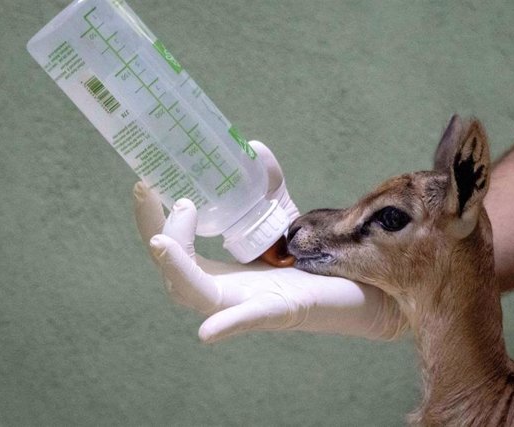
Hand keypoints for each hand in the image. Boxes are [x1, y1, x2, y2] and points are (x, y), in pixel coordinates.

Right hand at [133, 141, 407, 342]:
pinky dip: (228, 325)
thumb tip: (252, 147)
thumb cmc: (321, 262)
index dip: (152, 218)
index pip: (174, 248)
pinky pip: (250, 321)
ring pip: (196, 294)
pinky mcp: (282, 312)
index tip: (146, 182)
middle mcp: (230, 291)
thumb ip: (267, 190)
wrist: (366, 292)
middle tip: (146, 189)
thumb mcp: (284, 223)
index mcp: (225, 273)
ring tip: (164, 238)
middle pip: (173, 270)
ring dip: (176, 265)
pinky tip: (206, 333)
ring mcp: (252, 304)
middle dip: (153, 230)